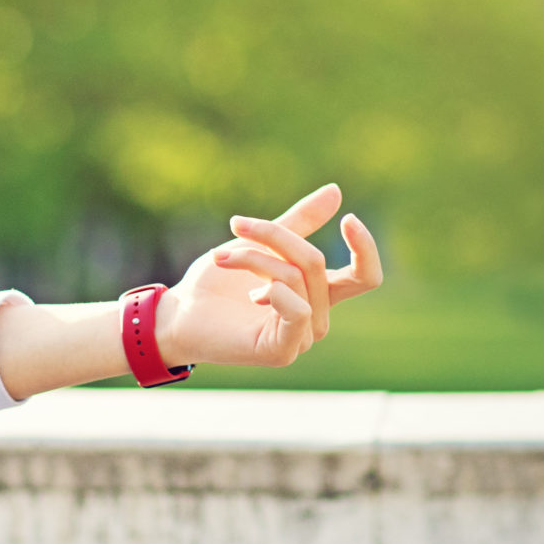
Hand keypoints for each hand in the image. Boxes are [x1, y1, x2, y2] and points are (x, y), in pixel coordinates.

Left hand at [158, 183, 384, 368]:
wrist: (178, 312)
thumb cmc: (217, 282)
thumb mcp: (260, 243)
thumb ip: (298, 223)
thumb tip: (336, 192)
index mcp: (317, 293)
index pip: (365, 276)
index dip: (364, 247)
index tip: (347, 218)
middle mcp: (315, 317)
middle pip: (315, 262)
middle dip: (275, 236)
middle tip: (237, 225)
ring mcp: (300, 337)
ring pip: (297, 278)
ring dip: (254, 258)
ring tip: (222, 258)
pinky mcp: (282, 351)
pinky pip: (297, 312)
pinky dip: (276, 291)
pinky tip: (251, 293)